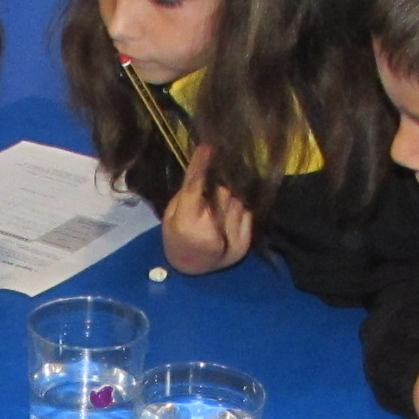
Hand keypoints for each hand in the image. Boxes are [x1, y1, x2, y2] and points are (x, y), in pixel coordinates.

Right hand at [160, 148, 252, 274]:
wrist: (192, 271)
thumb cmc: (176, 240)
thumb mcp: (171, 217)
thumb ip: (187, 198)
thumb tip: (206, 177)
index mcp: (187, 223)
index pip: (195, 188)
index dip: (200, 166)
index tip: (207, 147)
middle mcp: (211, 229)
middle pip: (222, 193)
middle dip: (217, 191)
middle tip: (208, 202)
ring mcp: (230, 238)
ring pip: (236, 201)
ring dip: (229, 202)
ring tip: (217, 216)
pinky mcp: (244, 244)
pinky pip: (248, 214)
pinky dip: (239, 213)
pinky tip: (228, 223)